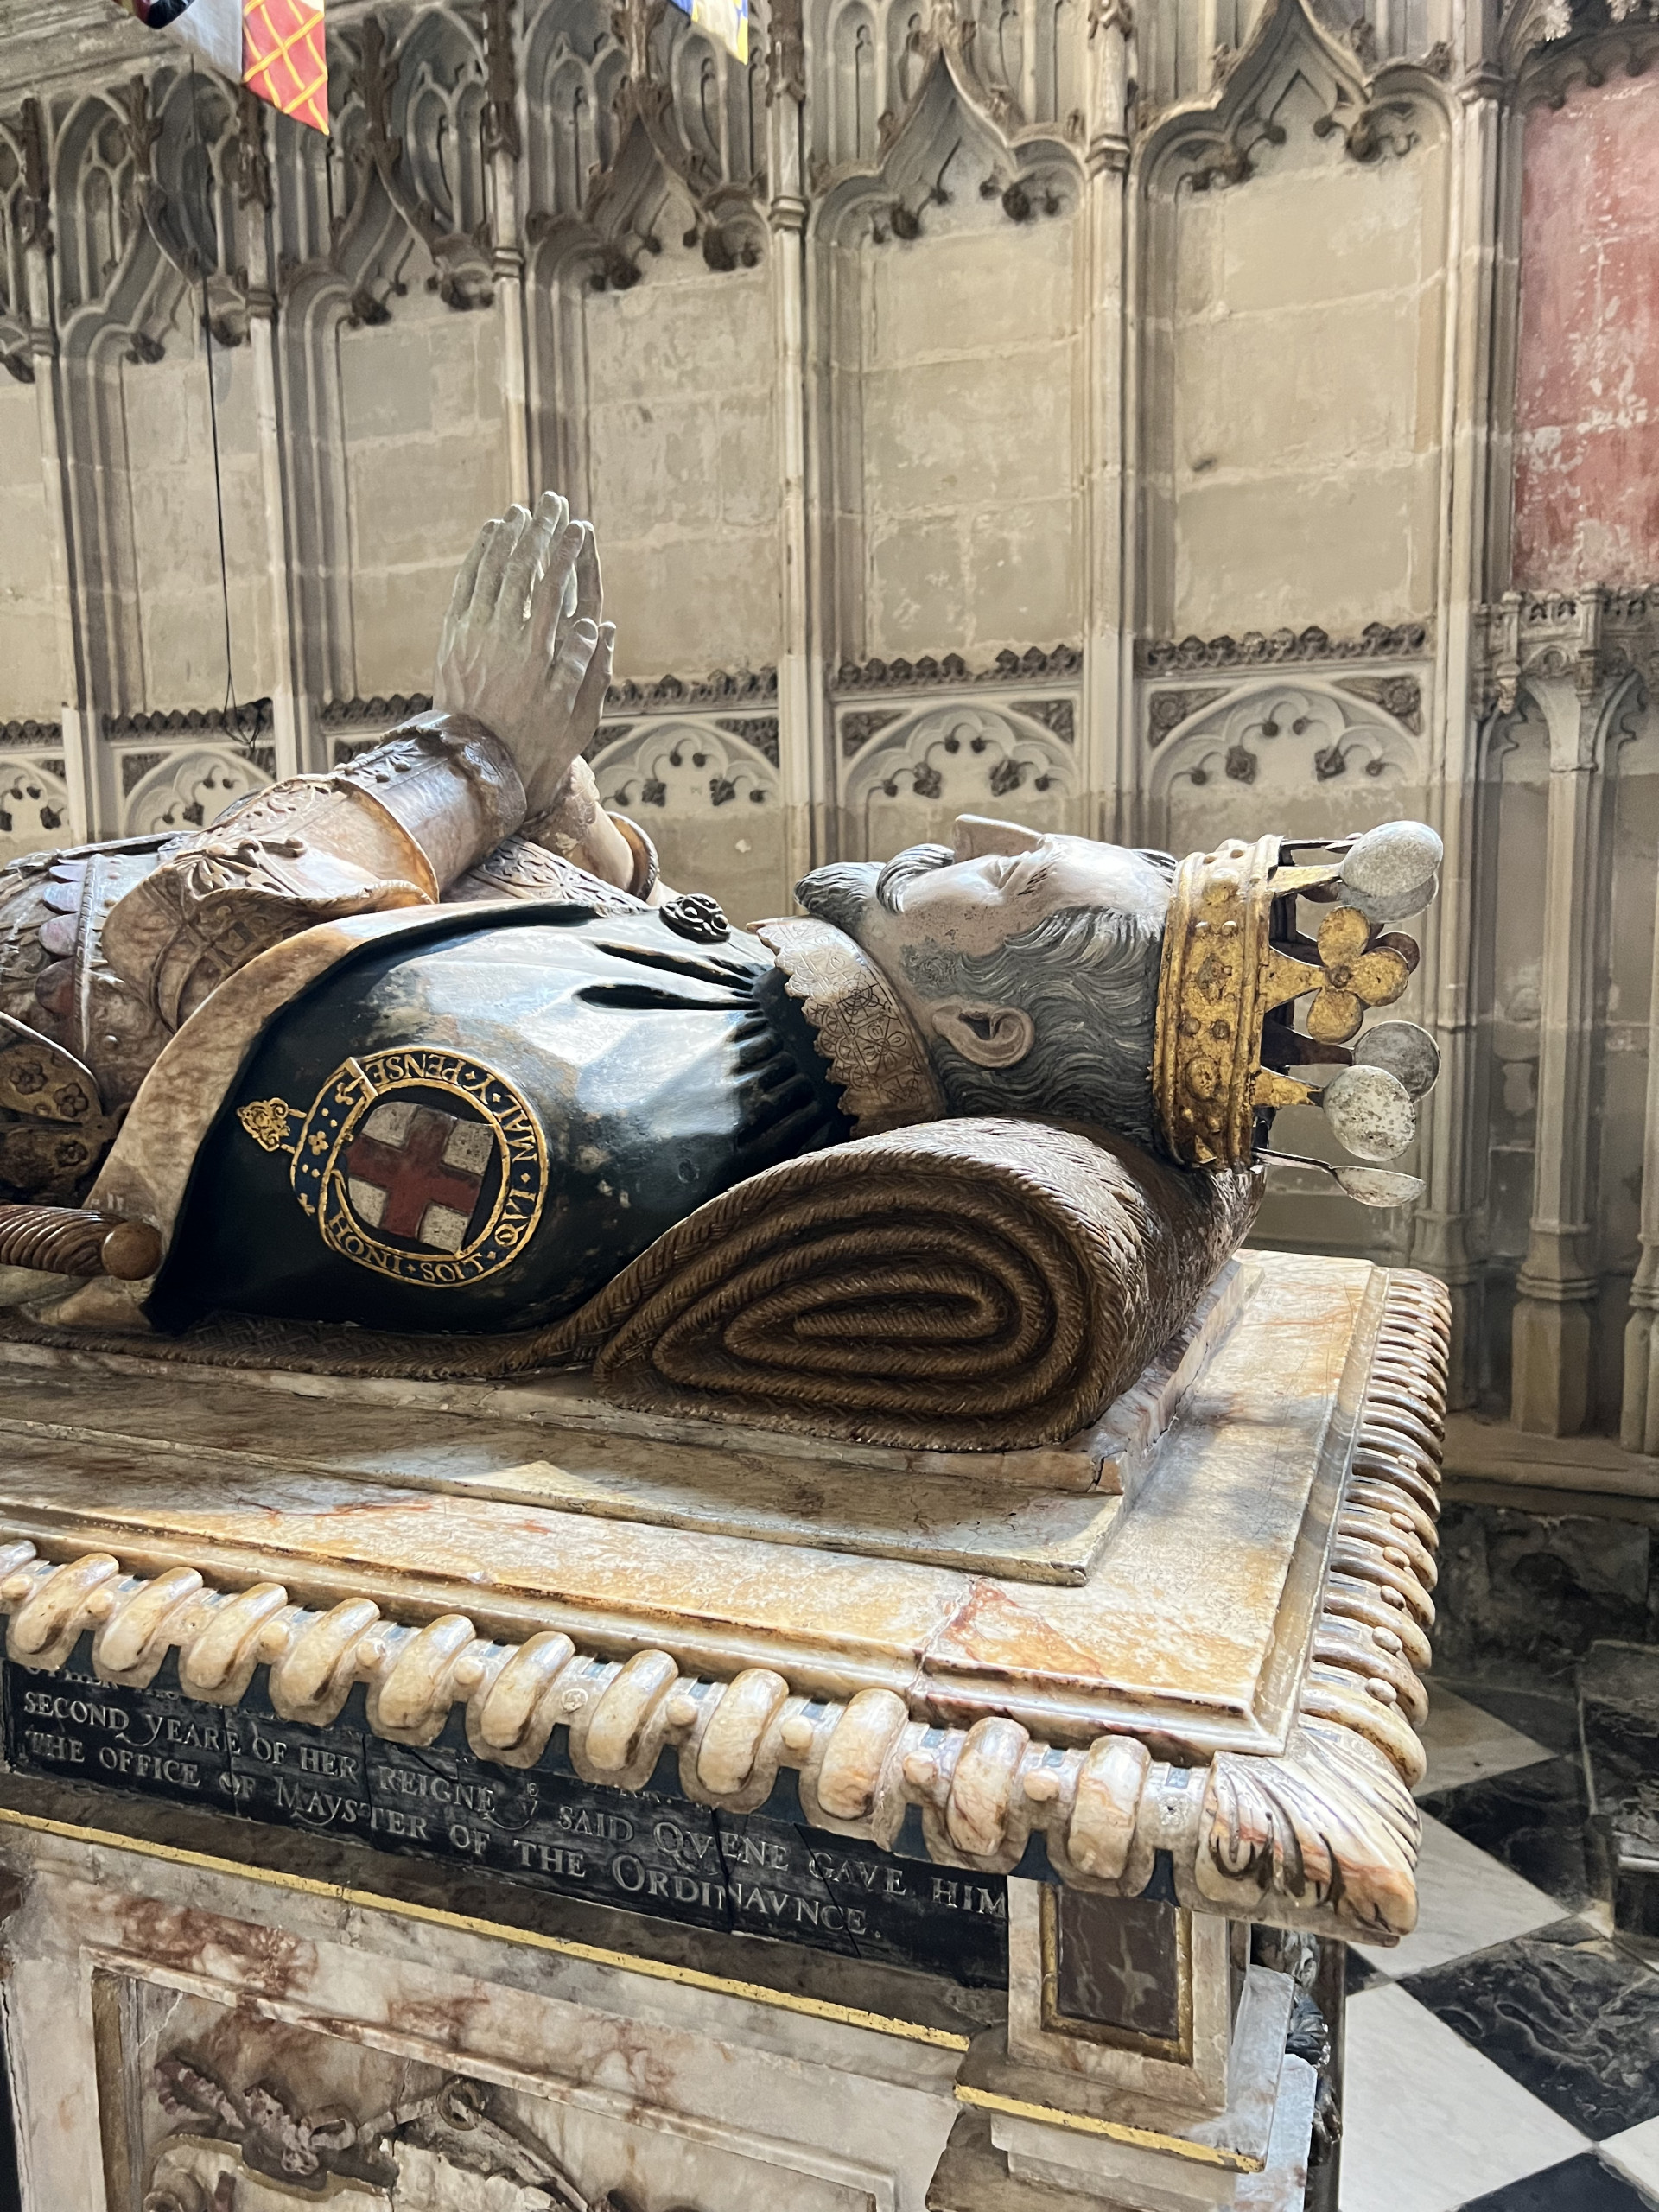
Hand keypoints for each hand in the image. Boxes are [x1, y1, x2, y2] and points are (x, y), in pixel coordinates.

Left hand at [433, 491, 615, 817]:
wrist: (476, 763)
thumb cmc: (535, 741)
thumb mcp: (575, 714)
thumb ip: (589, 670)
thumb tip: (603, 626)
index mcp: (537, 654)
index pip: (554, 588)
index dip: (567, 554)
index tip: (580, 527)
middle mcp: (503, 638)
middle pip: (522, 569)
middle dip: (538, 532)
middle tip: (552, 503)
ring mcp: (473, 636)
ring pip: (490, 572)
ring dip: (507, 537)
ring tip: (522, 512)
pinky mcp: (452, 638)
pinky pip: (465, 585)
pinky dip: (478, 557)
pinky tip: (489, 537)